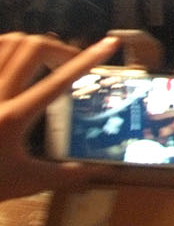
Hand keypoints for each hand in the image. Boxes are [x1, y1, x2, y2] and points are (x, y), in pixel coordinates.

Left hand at [0, 32, 119, 200]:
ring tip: (43, 60)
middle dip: (59, 48)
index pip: (59, 80)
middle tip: (70, 63)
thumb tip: (98, 173)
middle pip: (33, 47)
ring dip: (32, 45)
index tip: (111, 43)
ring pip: (8, 42)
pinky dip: (7, 47)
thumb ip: (62, 175)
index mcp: (14, 117)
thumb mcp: (23, 183)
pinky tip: (15, 62)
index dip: (88, 59)